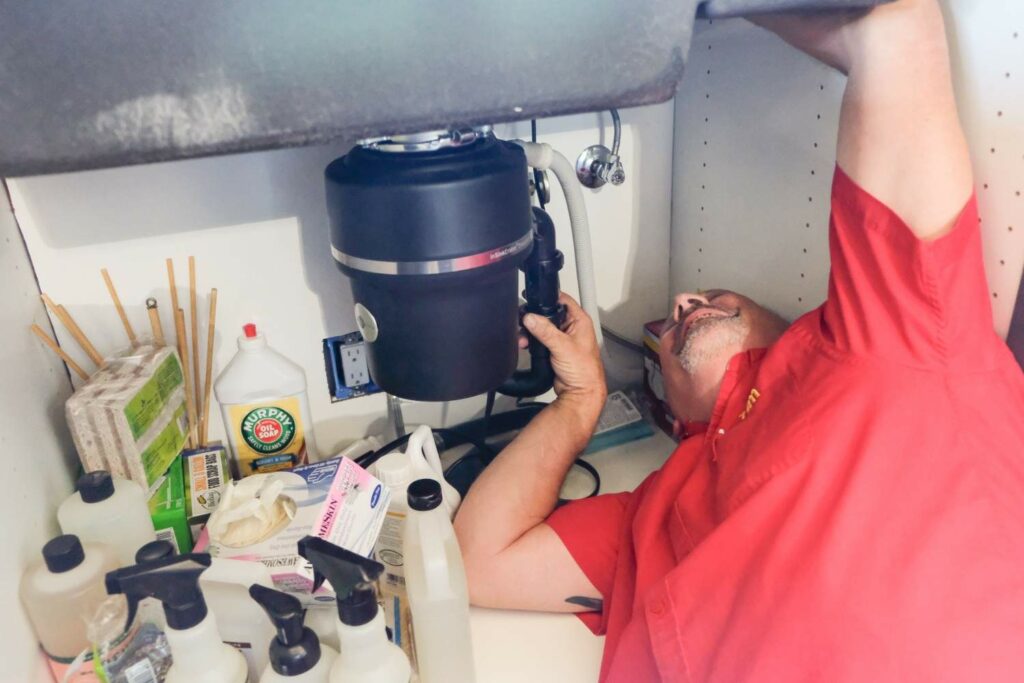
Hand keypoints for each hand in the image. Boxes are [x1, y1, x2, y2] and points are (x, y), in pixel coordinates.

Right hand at [521, 293, 605, 409]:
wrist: (579, 393)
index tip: (533, 299)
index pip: (563, 300)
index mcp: (580, 321)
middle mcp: (572, 328)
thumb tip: (531, 318)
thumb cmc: (583, 371)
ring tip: (523, 338)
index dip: (548, 297)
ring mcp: (563, 338)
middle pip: (549, 314)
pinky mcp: (555, 349)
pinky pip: (540, 340)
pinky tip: (526, 344)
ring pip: (542, 327)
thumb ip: (545, 331)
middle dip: (535, 318)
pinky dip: (532, 341)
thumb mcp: (563, 346)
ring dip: (531, 331)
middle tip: (524, 322)